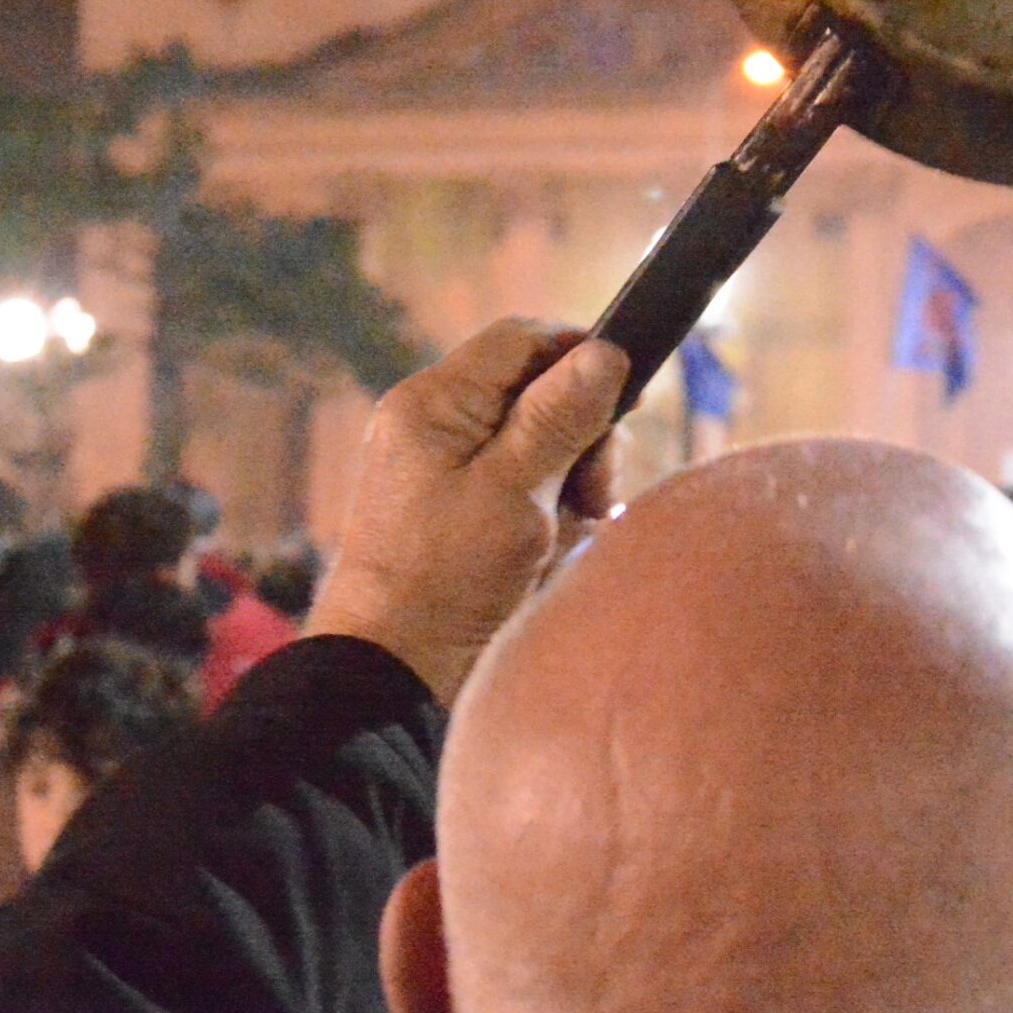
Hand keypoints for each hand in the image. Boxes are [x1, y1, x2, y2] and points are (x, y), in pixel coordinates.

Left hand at [307, 321, 627, 702]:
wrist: (390, 673)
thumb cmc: (443, 581)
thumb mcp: (514, 493)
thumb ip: (558, 418)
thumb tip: (605, 352)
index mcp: (432, 405)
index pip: (521, 340)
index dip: (579, 357)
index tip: (623, 401)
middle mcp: (432, 426)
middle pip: (536, 391)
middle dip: (580, 436)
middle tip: (592, 494)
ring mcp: (441, 469)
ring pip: (536, 443)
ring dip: (569, 482)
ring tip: (567, 533)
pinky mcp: (455, 511)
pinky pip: (521, 488)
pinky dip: (548, 513)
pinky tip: (549, 552)